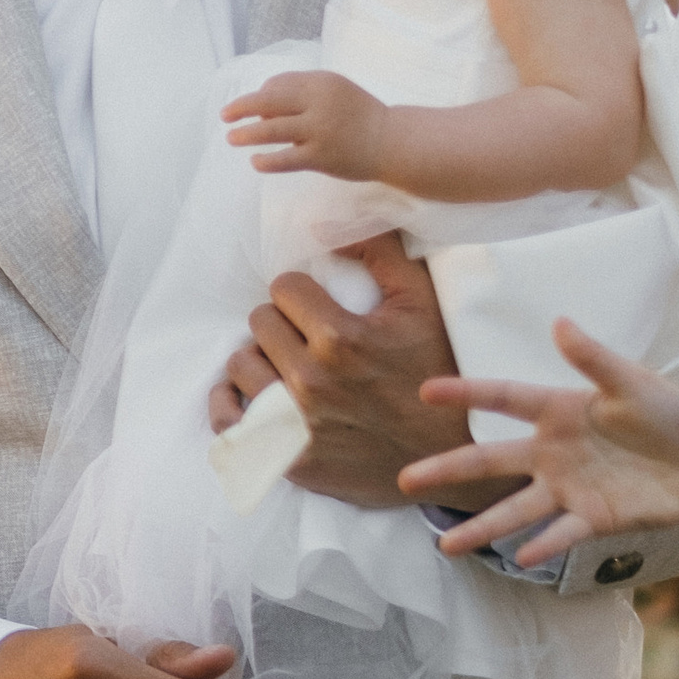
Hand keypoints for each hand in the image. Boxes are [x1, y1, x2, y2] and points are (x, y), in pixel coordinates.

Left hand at [203, 232, 515, 513]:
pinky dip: (228, 404)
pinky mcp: (286, 459)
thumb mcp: (422, 302)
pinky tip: (243, 395)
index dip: (301, 294)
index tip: (317, 307)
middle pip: (260, 324)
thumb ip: (380, 250)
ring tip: (286, 365)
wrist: (451, 452)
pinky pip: (227, 423)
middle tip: (305, 338)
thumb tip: (328, 219)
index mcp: (341, 338)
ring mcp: (295, 424)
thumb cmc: (438, 370)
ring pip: (241, 366)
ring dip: (260, 360)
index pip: (284, 288)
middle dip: (282, 324)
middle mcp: (312, 381)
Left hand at [221, 68, 388, 179]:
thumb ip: (303, 93)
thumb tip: (262, 105)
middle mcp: (318, 102)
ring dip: (247, 133)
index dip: (261, 94)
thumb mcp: (334, 91)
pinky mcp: (321, 156)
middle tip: (224, 115)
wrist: (391, 140)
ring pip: (272, 130)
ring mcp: (319, 130)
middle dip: (242, 107)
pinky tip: (256, 162)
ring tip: (231, 138)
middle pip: (269, 101)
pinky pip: (286, 159)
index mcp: (321, 82)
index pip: (279, 83)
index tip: (254, 106)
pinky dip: (267, 161)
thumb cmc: (359, 115)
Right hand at [402, 317, 678, 558]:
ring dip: (482, 528)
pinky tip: (521, 556)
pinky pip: (561, 534)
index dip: (467, 394)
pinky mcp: (593, 519)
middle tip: (407, 480)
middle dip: (448, 470)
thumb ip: (594, 359)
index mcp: (559, 411)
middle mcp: (552, 452)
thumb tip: (559, 322)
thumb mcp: (633, 382)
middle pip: (491, 462)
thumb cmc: (668, 413)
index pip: (504, 398)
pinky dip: (544, 544)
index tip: (426, 391)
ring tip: (445, 546)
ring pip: (515, 510)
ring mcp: (569, 488)